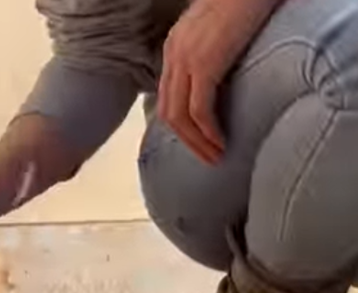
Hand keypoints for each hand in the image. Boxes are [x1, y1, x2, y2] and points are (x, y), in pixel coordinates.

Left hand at [158, 0, 280, 164]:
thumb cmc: (244, 2)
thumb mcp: (218, 29)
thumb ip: (209, 51)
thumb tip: (218, 76)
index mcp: (174, 47)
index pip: (167, 96)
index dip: (181, 124)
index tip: (198, 141)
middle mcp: (174, 55)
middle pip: (168, 112)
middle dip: (186, 141)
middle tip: (207, 158)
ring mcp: (186, 61)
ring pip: (179, 117)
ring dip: (197, 143)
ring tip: (216, 156)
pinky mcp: (205, 65)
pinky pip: (199, 110)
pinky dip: (208, 132)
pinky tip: (221, 142)